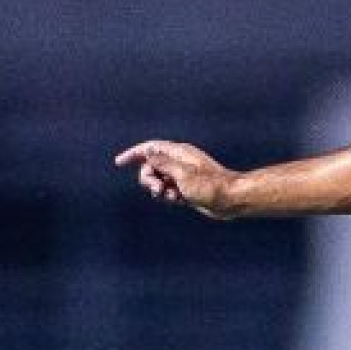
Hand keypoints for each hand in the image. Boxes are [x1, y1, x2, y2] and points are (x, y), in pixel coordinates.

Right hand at [112, 139, 238, 218]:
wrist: (231, 199)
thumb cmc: (210, 186)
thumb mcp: (182, 174)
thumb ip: (163, 163)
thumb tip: (148, 152)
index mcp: (179, 153)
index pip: (150, 148)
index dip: (133, 154)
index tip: (119, 163)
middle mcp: (179, 162)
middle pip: (150, 166)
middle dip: (148, 178)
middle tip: (158, 189)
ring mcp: (182, 176)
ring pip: (158, 181)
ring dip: (159, 190)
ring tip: (173, 197)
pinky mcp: (186, 189)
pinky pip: (167, 191)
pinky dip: (168, 196)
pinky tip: (178, 201)